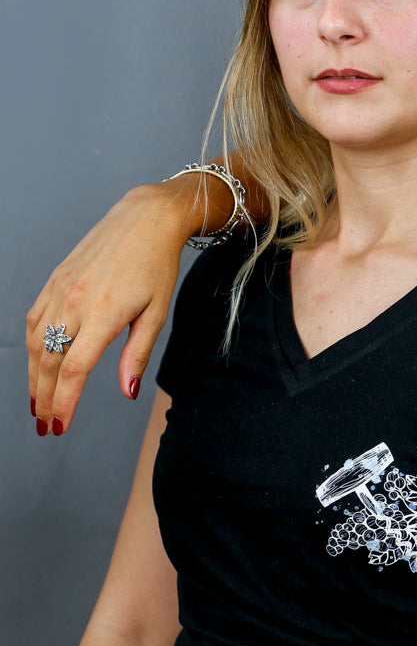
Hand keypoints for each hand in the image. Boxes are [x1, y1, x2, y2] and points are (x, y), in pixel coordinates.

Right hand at [27, 182, 191, 434]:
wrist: (144, 220)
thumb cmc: (157, 266)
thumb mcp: (157, 313)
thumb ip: (138, 354)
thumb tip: (127, 392)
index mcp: (103, 314)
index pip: (74, 370)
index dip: (65, 402)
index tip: (62, 425)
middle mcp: (74, 302)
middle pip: (47, 362)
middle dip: (44, 398)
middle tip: (47, 425)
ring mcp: (59, 290)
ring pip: (35, 344)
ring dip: (33, 378)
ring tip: (38, 404)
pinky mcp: (54, 281)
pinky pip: (34, 320)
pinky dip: (31, 347)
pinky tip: (36, 365)